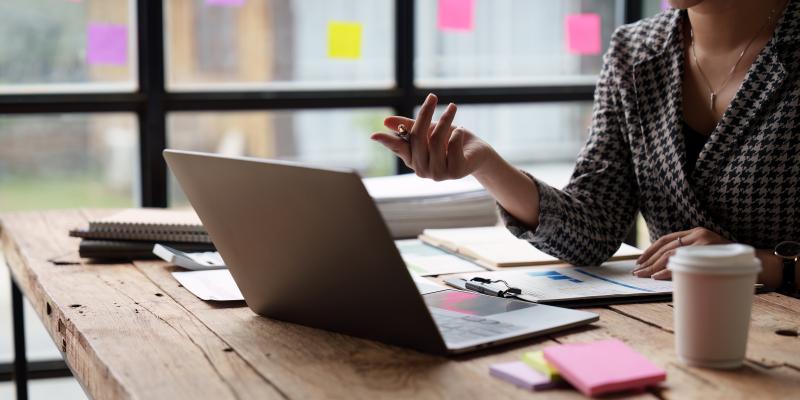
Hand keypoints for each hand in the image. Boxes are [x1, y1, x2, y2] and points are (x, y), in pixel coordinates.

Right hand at [370, 93, 495, 180]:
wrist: (476, 151)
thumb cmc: (450, 139)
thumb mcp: (429, 129)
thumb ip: (409, 126)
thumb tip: (386, 121)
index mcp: (413, 159)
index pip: (398, 148)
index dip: (387, 141)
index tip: (374, 135)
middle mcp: (422, 169)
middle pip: (418, 138)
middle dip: (426, 114)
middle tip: (433, 96)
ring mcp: (438, 174)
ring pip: (436, 140)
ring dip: (445, 119)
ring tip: (453, 108)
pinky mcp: (455, 173)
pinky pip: (453, 145)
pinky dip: (457, 133)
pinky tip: (461, 130)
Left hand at [633, 227, 730, 279]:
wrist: (754, 261)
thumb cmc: (727, 260)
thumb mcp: (707, 250)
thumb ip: (689, 251)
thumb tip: (663, 265)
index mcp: (695, 232)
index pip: (665, 239)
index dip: (650, 250)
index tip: (639, 261)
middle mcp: (698, 235)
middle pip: (665, 248)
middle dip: (648, 261)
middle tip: (637, 272)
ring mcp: (704, 243)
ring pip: (671, 255)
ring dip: (654, 267)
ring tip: (643, 275)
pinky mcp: (709, 253)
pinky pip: (683, 263)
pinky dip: (668, 270)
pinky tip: (657, 277)